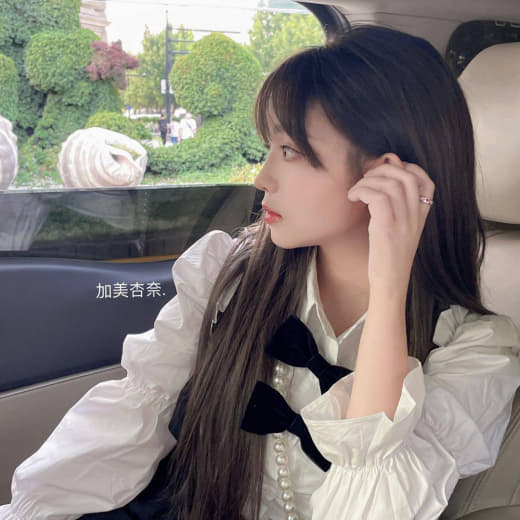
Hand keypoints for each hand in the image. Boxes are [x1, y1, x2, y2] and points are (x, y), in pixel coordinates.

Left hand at [347, 154, 434, 295]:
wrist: (390, 284)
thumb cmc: (388, 260)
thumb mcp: (399, 233)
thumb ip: (396, 212)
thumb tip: (378, 192)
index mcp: (421, 216)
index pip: (426, 181)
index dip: (407, 168)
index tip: (387, 173)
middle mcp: (416, 216)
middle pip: (406, 176)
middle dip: (382, 170)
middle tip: (365, 180)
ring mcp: (403, 221)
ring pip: (390, 183)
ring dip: (368, 181)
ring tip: (356, 191)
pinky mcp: (387, 227)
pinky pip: (377, 196)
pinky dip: (362, 191)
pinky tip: (353, 198)